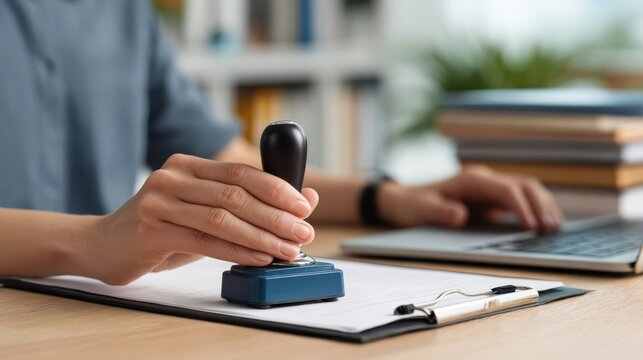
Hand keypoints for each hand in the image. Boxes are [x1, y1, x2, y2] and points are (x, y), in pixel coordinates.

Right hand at [80, 154, 318, 284]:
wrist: (102, 244)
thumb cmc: (160, 227)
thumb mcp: (204, 209)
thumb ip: (248, 203)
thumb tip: (305, 198)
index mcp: (188, 164)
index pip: (241, 172)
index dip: (277, 189)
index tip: (304, 207)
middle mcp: (173, 177)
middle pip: (236, 194)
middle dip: (276, 216)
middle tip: (303, 232)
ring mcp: (159, 202)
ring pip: (222, 217)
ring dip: (262, 236)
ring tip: (287, 249)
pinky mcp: (150, 230)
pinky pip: (203, 240)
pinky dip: (237, 250)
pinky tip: (259, 257)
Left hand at [378, 165, 562, 231]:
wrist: (405, 200)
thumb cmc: (414, 205)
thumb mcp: (423, 211)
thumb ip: (440, 213)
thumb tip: (461, 216)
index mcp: (472, 180)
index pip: (506, 189)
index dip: (522, 207)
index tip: (532, 226)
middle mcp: (485, 181)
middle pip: (524, 185)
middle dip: (541, 205)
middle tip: (552, 228)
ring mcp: (490, 190)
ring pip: (527, 191)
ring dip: (543, 206)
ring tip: (556, 228)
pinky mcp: (491, 201)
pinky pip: (520, 202)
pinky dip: (535, 211)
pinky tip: (545, 226)